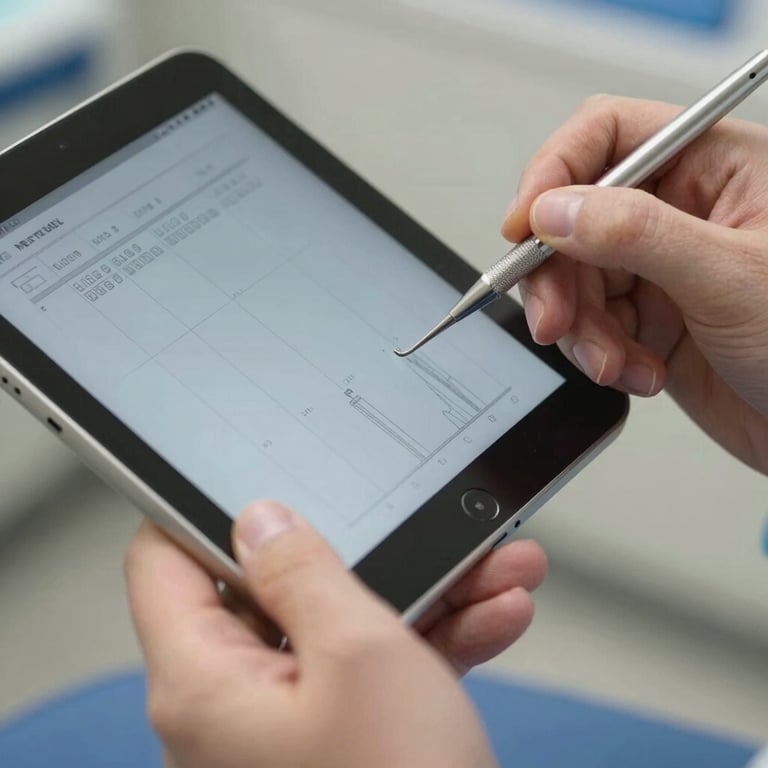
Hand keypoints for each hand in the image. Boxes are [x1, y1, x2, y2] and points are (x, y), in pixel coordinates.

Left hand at [126, 501, 546, 767]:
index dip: (204, 509)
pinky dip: (431, 640)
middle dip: (366, 553)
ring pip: (343, 628)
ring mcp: (288, 725)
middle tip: (416, 527)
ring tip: (492, 566)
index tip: (261, 477)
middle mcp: (232, 707)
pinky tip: (493, 614)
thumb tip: (260, 520)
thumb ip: (303, 572)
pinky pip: (374, 671)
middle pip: (280, 591)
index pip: (165, 562)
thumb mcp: (360, 654)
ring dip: (423, 592)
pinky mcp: (338, 741)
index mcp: (204, 683)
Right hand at [503, 95, 767, 473]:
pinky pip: (591, 326)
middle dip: (558, 277)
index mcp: (714, 167)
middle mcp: (681, 210)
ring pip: (575, 279)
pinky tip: (638, 374)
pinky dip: (601, 355)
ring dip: (581, 330)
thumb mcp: (729, 277)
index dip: (554, 173)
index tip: (523, 226)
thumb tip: (553, 210)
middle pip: (575, 218)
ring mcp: (662, 267)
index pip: (608, 137)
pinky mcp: (650, 319)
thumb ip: (635, 234)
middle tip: (553, 322)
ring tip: (613, 364)